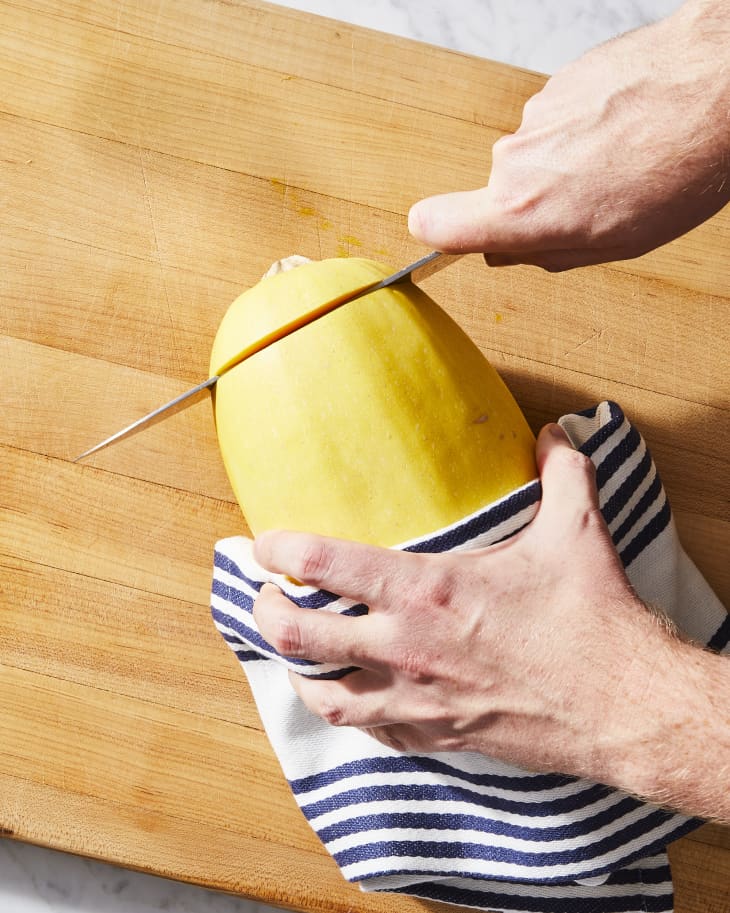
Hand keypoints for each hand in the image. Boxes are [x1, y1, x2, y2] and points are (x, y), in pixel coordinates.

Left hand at [252, 424, 667, 783]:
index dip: (280, 551)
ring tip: (293, 652)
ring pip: (325, 696)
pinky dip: (352, 711)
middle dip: (265, 614)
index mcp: (427, 591)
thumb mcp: (577, 530)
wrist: (624, 708)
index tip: (264, 544)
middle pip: (301, 637)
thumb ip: (560, 472)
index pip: (326, 565)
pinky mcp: (438, 736)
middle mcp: (407, 647)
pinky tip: (354, 696)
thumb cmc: (593, 621)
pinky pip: (373, 730)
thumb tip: (555, 432)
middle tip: (260, 596)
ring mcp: (418, 699)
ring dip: (298, 672)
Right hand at [408, 0, 729, 270]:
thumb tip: (508, 251)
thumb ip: (546, 252)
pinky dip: (583, 132)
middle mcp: (515, 158)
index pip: (434, 224)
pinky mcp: (558, 82)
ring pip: (532, 157)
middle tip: (590, 206)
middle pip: (498, 193)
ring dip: (564, 167)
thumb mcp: (613, 243)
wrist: (719, 88)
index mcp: (522, 209)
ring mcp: (535, 115)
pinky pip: (557, 122)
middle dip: (533, 204)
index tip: (454, 239)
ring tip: (620, 165)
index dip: (438, 235)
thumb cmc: (679, 169)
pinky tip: (625, 134)